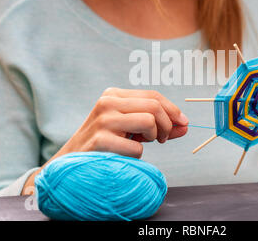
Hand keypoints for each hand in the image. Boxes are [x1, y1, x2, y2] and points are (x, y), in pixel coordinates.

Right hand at [21, 88, 187, 194]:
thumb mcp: (133, 129)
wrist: (72, 162)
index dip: (173, 110)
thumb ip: (159, 125)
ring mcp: (103, 119)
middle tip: (163, 139)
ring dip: (153, 137)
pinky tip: (125, 155)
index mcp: (114, 95)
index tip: (184, 122)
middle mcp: (108, 102)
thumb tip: (185, 125)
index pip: (154, 95)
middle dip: (167, 125)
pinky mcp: (100, 139)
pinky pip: (136, 147)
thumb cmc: (107, 143)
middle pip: (154, 106)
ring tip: (144, 144)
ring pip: (149, 122)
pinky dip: (137, 154)